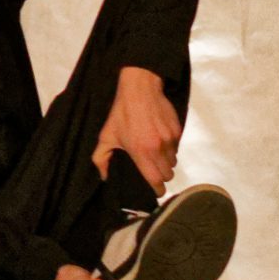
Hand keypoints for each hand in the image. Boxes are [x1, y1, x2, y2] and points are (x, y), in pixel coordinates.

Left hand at [91, 67, 180, 193]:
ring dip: (166, 162)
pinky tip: (159, 140)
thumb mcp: (106, 135)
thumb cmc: (121, 113)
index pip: (156, 181)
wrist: (140, 89)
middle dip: (161, 176)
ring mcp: (170, 139)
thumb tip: (104, 176)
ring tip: (155, 155)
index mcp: (141, 152)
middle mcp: (158, 148)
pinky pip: (177, 147)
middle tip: (153, 171)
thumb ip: (101, 159)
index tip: (155, 190)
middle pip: (168, 174)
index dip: (157, 190)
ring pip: (174, 161)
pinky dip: (170, 148)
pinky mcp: (177, 130)